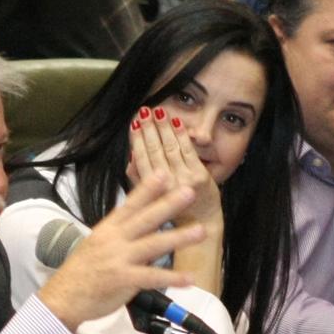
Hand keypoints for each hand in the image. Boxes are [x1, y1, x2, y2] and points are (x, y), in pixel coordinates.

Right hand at [37, 173, 205, 329]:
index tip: (164, 173)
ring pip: (153, 244)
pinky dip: (171, 278)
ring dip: (179, 237)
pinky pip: (151, 277)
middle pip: (146, 218)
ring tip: (200, 231)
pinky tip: (188, 278)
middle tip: (189, 191)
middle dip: (169, 204)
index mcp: (108, 229)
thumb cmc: (81, 272)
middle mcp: (115, 240)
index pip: (131, 204)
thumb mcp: (97, 244)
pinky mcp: (122, 279)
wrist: (62, 297)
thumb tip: (140, 223)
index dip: (147, 188)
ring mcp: (119, 259)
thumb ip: (119, 233)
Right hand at [127, 106, 222, 228]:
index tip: (134, 124)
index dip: (137, 140)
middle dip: (149, 129)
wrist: (201, 222)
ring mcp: (184, 180)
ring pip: (170, 148)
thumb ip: (139, 177)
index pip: (141, 160)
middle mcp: (166, 186)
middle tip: (144, 111)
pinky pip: (188, 150)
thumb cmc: (174, 209)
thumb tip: (132, 155)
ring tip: (159, 112)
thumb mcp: (150, 198)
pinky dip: (182, 135)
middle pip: (155, 151)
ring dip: (164, 128)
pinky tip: (176, 122)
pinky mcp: (200, 176)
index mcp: (151, 192)